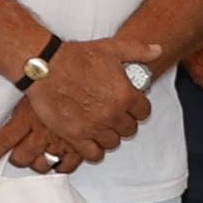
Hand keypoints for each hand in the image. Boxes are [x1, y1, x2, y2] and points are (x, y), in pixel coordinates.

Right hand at [0, 42, 151, 172]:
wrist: (45, 67)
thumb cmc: (76, 57)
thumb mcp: (112, 48)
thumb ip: (138, 50)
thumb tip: (157, 50)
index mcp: (125, 95)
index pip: (143, 112)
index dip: (138, 108)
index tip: (131, 106)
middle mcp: (112, 114)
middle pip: (129, 129)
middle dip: (124, 122)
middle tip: (114, 115)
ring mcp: (94, 127)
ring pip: (113, 142)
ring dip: (110, 136)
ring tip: (102, 127)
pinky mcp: (75, 136)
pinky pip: (93, 154)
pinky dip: (94, 150)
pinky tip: (91, 141)